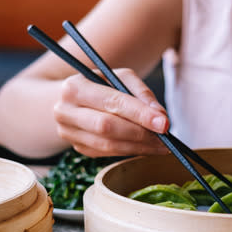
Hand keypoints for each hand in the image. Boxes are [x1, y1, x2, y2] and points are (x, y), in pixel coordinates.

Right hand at [53, 68, 169, 156]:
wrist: (71, 100)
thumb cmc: (101, 85)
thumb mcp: (120, 77)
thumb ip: (141, 93)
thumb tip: (161, 116)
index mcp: (75, 87)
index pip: (112, 102)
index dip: (140, 114)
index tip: (164, 123)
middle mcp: (65, 111)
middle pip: (107, 127)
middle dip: (140, 134)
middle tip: (166, 137)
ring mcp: (68, 133)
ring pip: (108, 145)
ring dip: (138, 147)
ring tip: (161, 145)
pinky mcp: (77, 147)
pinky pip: (108, 154)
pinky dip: (130, 151)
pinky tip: (146, 148)